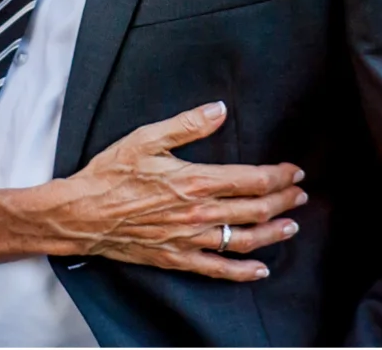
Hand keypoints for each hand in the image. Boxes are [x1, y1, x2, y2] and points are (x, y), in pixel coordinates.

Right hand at [30, 101, 306, 281]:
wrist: (81, 215)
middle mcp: (197, 213)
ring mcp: (189, 239)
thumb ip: (187, 125)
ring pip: (242, 239)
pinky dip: (242, 271)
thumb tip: (219, 110)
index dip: (278, 175)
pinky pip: (217, 269)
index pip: (250, 179)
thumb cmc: (110, 175)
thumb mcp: (145, 138)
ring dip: (272, 233)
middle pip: (254, 209)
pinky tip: (259, 270)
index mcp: (193, 180)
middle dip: (283, 200)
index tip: (293, 170)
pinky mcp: (177, 258)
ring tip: (292, 226)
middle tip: (300, 194)